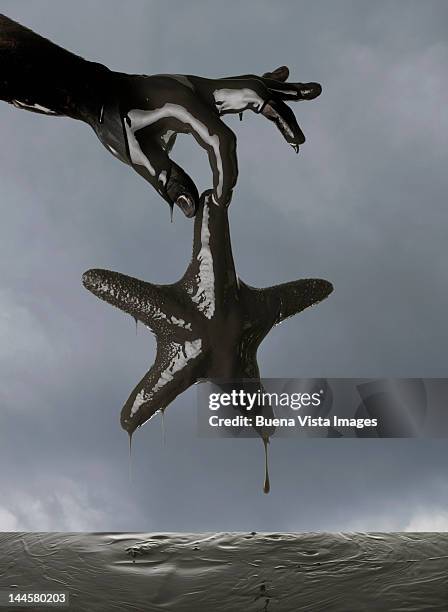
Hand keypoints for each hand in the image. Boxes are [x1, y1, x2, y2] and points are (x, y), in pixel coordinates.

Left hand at [93, 66, 321, 217]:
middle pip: (252, 99)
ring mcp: (201, 85)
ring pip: (251, 86)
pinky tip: (281, 77)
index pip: (221, 141)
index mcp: (185, 104)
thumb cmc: (116, 125)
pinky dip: (261, 85)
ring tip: (314, 91)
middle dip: (279, 120)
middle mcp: (198, 88)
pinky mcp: (200, 90)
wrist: (100, 94)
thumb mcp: (139, 159)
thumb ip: (168, 183)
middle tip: (299, 140)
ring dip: (282, 93)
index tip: (224, 199)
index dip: (227, 172)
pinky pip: (237, 86)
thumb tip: (193, 211)